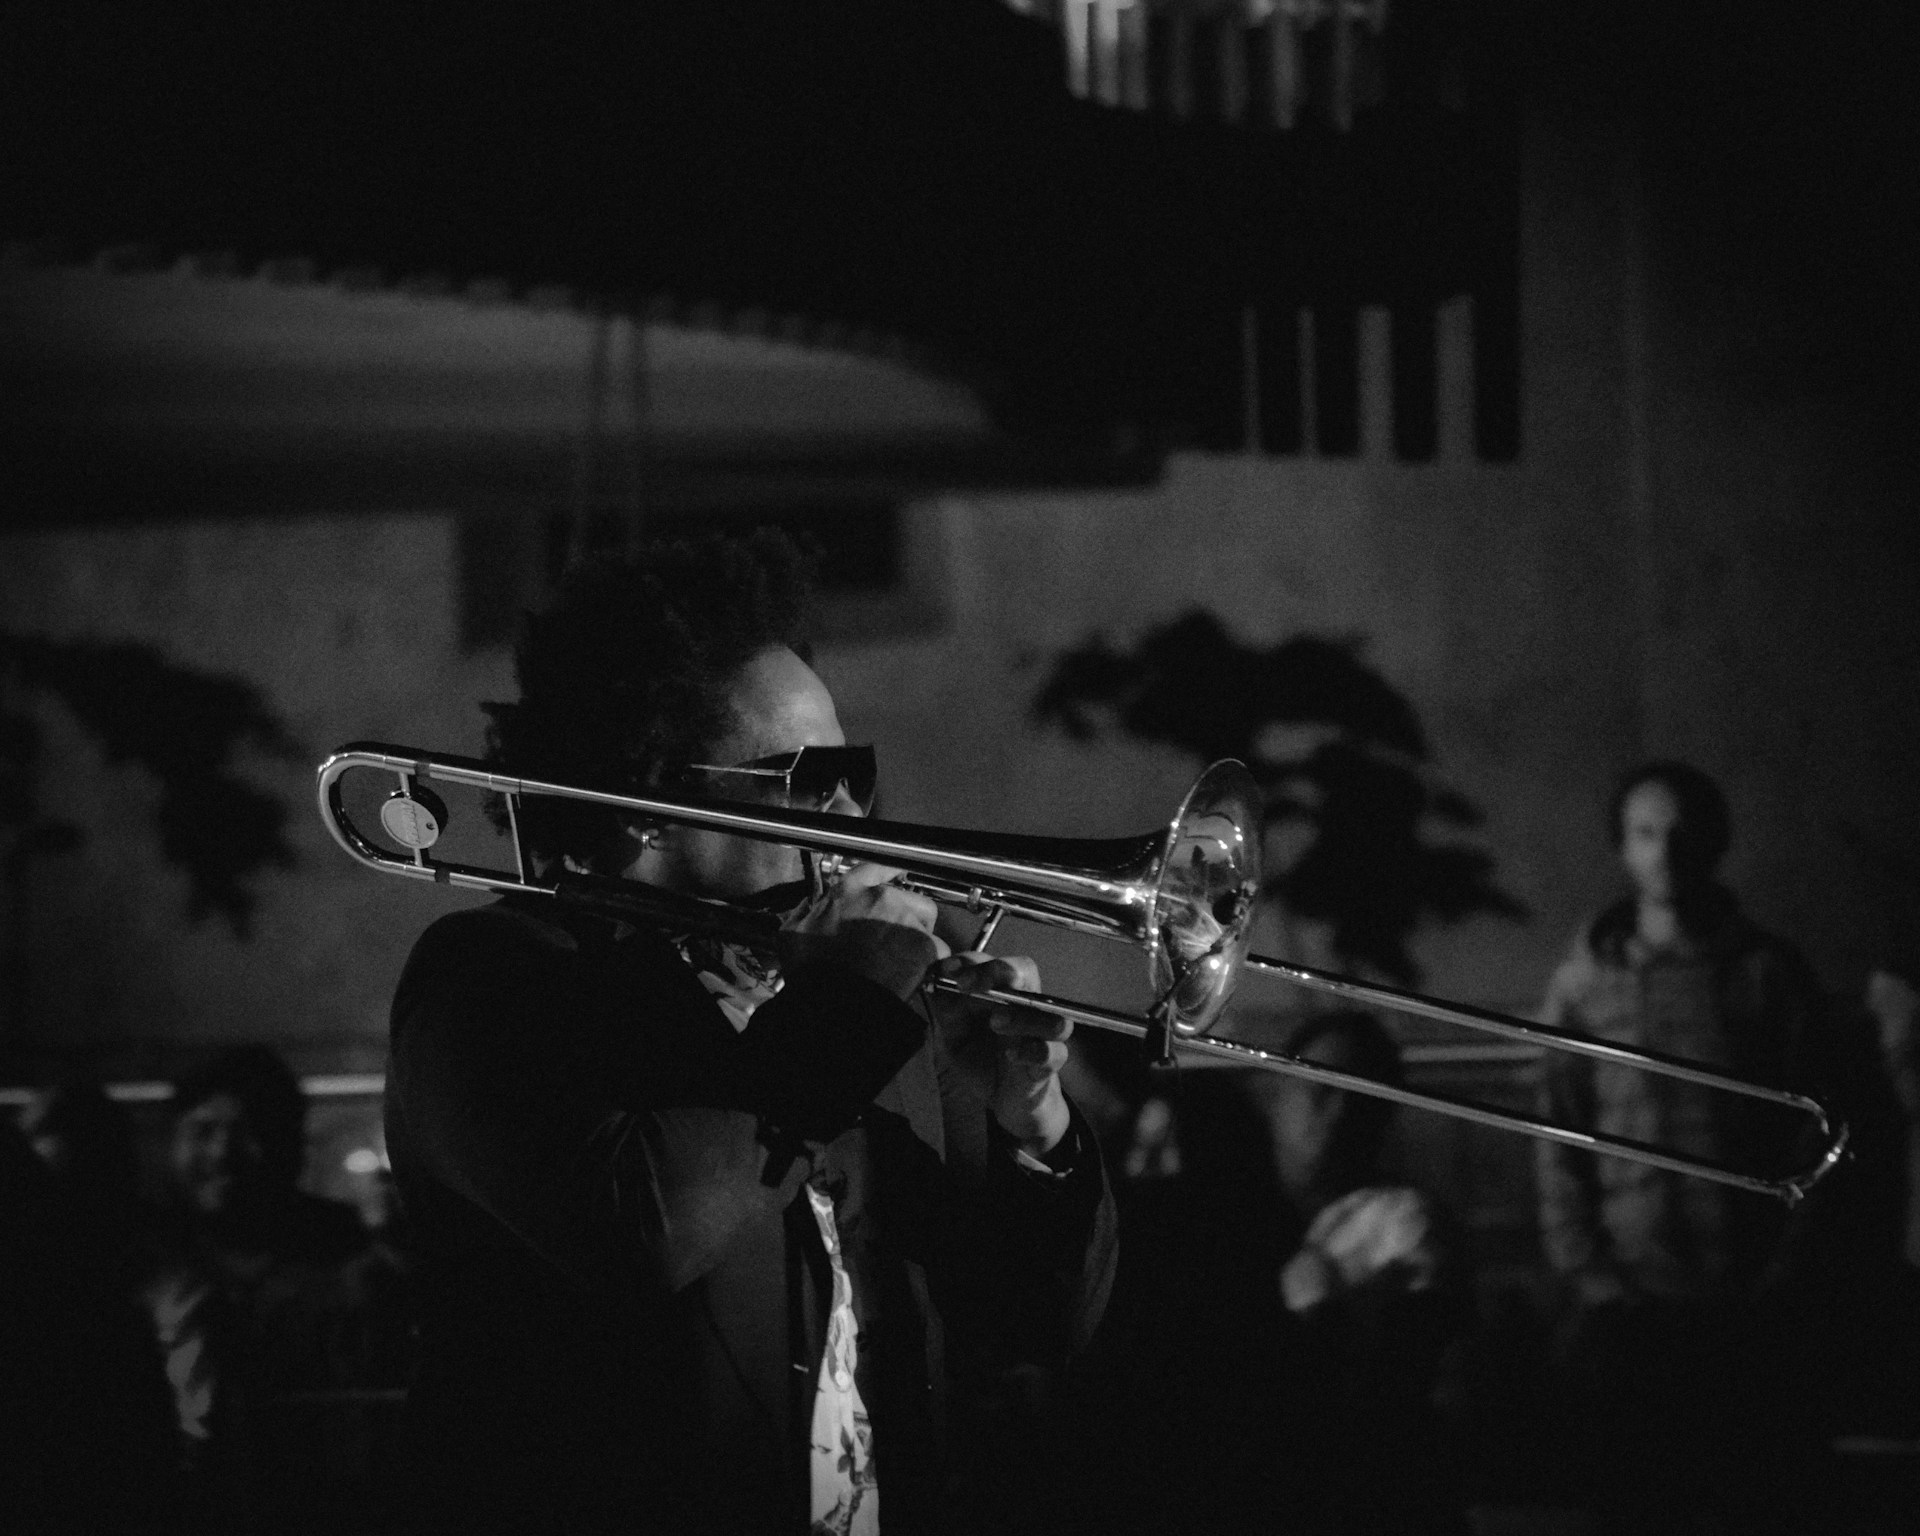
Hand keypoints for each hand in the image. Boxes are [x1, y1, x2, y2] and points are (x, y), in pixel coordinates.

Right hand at [778, 862, 948, 1001]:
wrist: (836, 998)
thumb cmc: (812, 969)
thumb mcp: (792, 934)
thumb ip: (802, 914)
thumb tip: (805, 907)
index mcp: (848, 891)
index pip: (874, 867)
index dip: (888, 870)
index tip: (896, 871)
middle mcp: (881, 897)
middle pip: (908, 896)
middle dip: (906, 914)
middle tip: (894, 938)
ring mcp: (905, 918)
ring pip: (926, 919)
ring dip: (920, 933)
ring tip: (906, 956)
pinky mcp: (924, 943)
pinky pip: (938, 948)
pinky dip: (931, 960)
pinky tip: (917, 972)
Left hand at [937, 953, 1071, 1157]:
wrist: (1003, 1100)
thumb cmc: (983, 1058)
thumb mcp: (955, 1034)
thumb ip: (948, 1010)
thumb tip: (938, 983)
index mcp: (1002, 992)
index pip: (994, 963)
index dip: (971, 961)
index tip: (947, 970)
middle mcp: (1026, 1006)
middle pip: (1026, 972)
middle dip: (998, 971)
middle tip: (967, 984)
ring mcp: (1042, 1035)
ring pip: (1047, 1012)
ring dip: (1021, 1015)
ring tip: (995, 1022)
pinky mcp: (1049, 1064)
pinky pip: (1053, 1053)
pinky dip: (1034, 1051)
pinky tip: (1011, 1055)